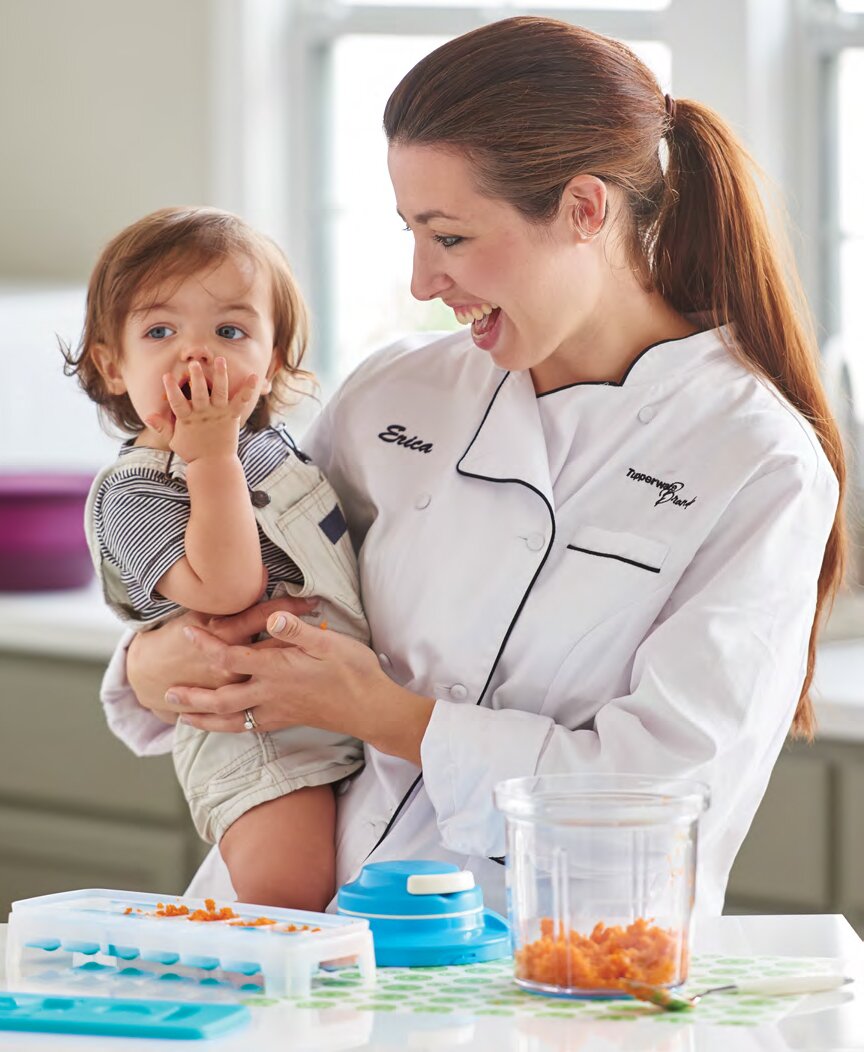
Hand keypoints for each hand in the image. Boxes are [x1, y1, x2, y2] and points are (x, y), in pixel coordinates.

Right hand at [145, 358, 258, 462]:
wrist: (214, 464)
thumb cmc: (192, 451)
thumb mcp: (173, 440)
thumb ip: (162, 426)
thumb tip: (147, 415)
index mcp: (187, 419)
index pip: (177, 402)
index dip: (171, 390)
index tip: (166, 376)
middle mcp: (203, 414)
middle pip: (199, 394)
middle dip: (196, 378)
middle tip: (194, 364)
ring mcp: (219, 414)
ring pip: (219, 392)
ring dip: (220, 376)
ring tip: (220, 360)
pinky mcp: (232, 416)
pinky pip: (241, 401)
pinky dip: (247, 389)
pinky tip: (254, 377)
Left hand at [165, 612, 435, 763]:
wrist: (371, 708)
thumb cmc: (353, 671)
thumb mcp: (329, 643)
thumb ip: (297, 631)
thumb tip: (272, 618)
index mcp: (278, 669)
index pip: (232, 657)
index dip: (207, 645)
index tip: (187, 633)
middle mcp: (271, 693)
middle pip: (221, 697)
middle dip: (192, 696)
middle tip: (166, 694)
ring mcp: (277, 710)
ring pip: (231, 719)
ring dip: (203, 718)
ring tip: (181, 718)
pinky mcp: (286, 720)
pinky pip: (248, 727)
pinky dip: (228, 727)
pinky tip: (222, 726)